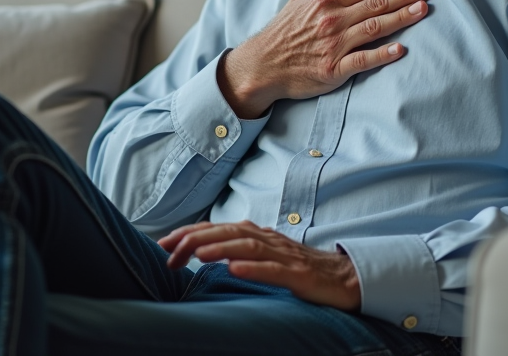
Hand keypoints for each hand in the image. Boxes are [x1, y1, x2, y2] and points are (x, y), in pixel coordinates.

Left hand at [158, 221, 360, 310]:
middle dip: (196, 239)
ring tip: (197, 254)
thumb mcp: (266, 258)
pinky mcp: (300, 275)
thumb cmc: (301, 269)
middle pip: (229, 232)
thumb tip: (205, 252)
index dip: (190, 234)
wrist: (344, 278)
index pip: (218, 229)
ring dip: (220, 248)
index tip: (163, 244)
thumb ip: (240, 252)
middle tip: (168, 250)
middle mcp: (269, 240)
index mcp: (258, 236)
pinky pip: (275, 270)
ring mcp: (285, 256)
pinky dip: (254, 268)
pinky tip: (235, 270)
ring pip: (248, 247)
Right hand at [219, 0, 435, 117]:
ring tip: (424, 9)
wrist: (262, 65)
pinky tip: (400, 49)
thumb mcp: (301, 0)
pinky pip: (362, 61)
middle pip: (377, 3)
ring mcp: (334, 46)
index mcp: (326, 1)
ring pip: (374, 28)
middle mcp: (333, 20)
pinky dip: (381, 55)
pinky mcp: (333, 70)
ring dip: (401, 17)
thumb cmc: (283, 33)